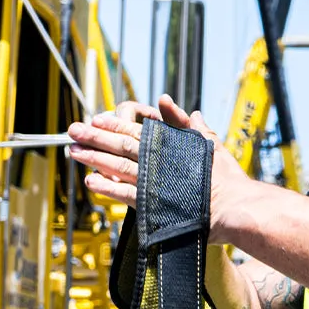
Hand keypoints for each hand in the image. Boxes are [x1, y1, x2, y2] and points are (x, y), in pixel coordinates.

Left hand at [67, 95, 251, 241]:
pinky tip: (90, 181)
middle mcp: (158, 161)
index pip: (135, 130)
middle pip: (120, 145)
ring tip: (74, 152)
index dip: (112, 124)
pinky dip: (107, 187)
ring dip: (94, 158)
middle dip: (94, 137)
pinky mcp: (154, 204)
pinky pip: (125, 194)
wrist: (234, 206)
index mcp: (169, 144)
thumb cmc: (226, 177)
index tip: (95, 119)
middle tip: (73, 131)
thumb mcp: (209, 142)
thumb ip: (187, 124)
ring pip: (117, 166)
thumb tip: (168, 102)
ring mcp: (153, 183)